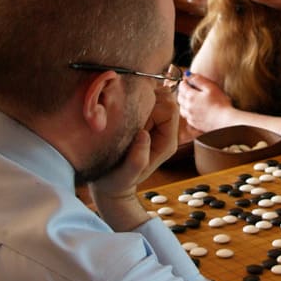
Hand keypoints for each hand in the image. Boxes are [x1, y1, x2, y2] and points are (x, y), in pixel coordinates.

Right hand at [89, 90, 179, 228]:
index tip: (134, 116)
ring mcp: (156, 125)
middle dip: (149, 99)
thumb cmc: (117, 181)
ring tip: (123, 113)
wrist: (110, 183)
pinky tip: (121, 111)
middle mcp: (165, 131)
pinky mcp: (145, 121)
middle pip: (167, 99)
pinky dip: (135, 100)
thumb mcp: (126, 175)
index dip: (154, 106)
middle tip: (127, 113)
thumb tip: (144, 135)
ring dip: (141, 99)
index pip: (170, 110)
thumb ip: (137, 159)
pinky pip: (146, 101)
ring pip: (158, 97)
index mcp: (167, 142)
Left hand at [177, 71, 235, 131]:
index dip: (185, 81)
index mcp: (190, 96)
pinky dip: (187, 111)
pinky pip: (186, 116)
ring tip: (191, 99)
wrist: (224, 121)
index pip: (182, 86)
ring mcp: (190, 116)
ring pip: (181, 107)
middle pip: (180, 97)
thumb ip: (198, 80)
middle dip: (183, 91)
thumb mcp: (211, 87)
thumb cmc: (220, 103)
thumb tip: (187, 75)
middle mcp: (187, 107)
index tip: (188, 79)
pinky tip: (194, 110)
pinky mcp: (194, 123)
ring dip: (183, 102)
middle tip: (189, 88)